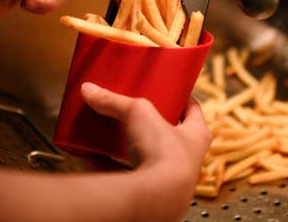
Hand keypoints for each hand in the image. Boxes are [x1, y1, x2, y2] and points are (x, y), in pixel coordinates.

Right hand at [81, 82, 211, 221]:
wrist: (156, 198)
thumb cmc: (164, 153)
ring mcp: (166, 178)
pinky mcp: (146, 192)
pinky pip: (122, 175)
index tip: (172, 90)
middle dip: (152, 124)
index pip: (193, 112)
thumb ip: (114, 101)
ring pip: (146, 157)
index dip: (183, 99)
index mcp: (196, 136)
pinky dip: (107, 164)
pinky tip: (91, 155)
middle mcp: (185, 159)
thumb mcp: (137, 112)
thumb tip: (91, 90)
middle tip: (137, 110)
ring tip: (112, 129)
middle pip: (169, 135)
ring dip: (129, 145)